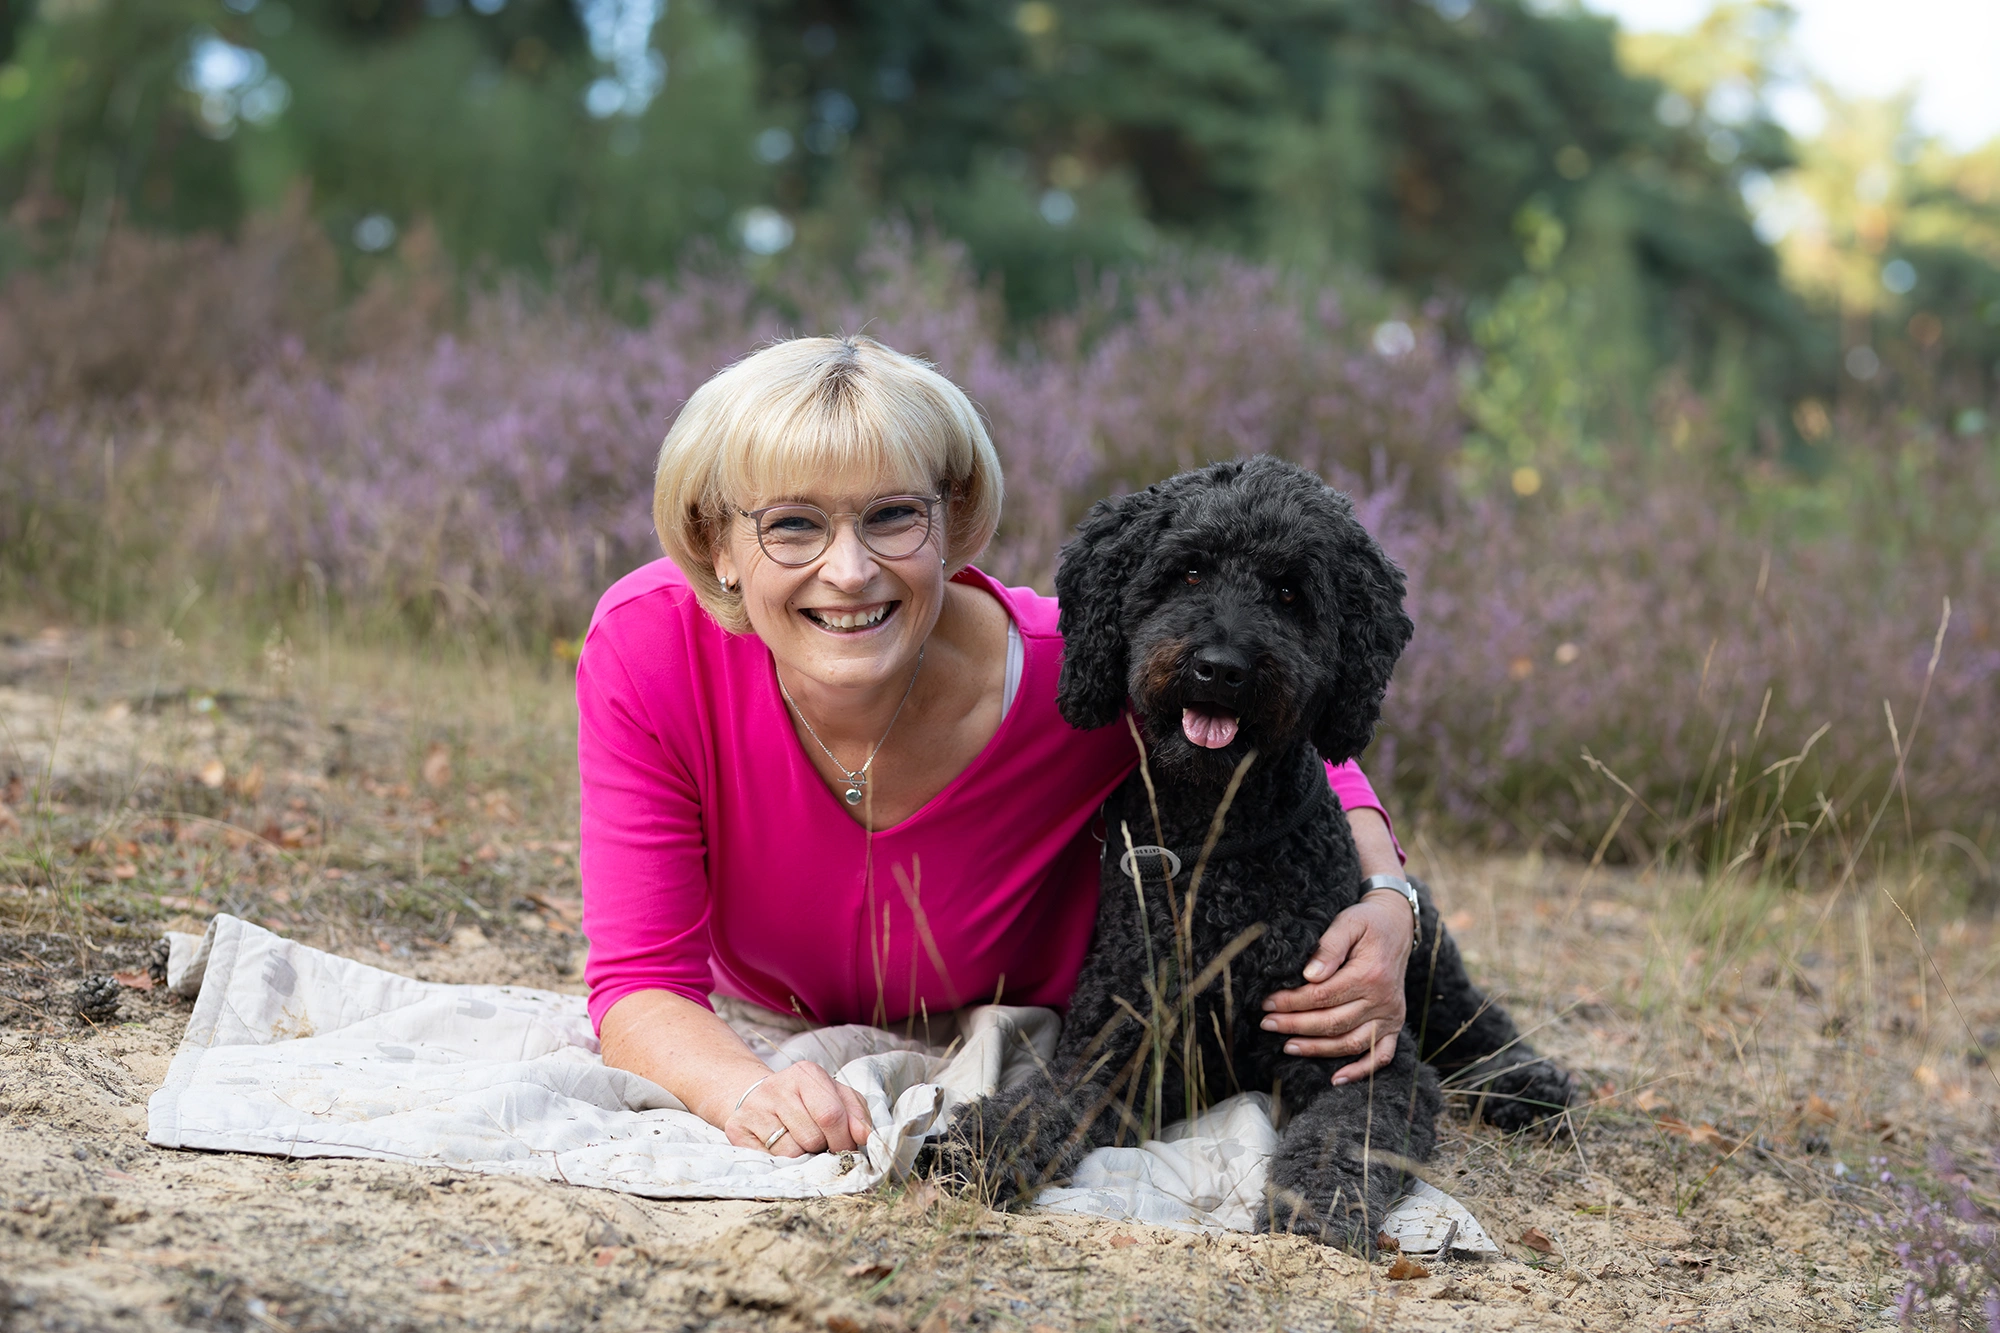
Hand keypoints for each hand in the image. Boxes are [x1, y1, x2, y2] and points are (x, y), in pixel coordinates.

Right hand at [723, 1062, 872, 1157]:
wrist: (757, 1098)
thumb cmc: (804, 1101)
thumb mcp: (835, 1096)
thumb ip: (856, 1113)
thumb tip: (865, 1135)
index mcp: (807, 1073)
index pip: (832, 1115)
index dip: (844, 1139)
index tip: (847, 1147)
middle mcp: (778, 1086)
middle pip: (813, 1136)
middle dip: (825, 1149)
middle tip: (823, 1145)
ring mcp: (755, 1107)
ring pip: (793, 1152)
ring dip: (803, 1155)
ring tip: (798, 1140)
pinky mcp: (737, 1129)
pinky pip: (771, 1160)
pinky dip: (781, 1160)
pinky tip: (779, 1145)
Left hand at [1259, 890, 1415, 1083]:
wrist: (1397, 927)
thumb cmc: (1367, 924)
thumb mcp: (1348, 922)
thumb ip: (1329, 946)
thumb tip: (1310, 974)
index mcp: (1370, 974)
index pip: (1323, 996)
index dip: (1292, 1002)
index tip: (1268, 1002)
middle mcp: (1383, 1000)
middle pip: (1333, 1022)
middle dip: (1296, 1026)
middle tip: (1267, 1023)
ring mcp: (1390, 1017)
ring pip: (1351, 1043)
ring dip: (1317, 1049)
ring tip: (1287, 1046)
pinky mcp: (1394, 1026)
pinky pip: (1381, 1057)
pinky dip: (1360, 1071)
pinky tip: (1335, 1079)